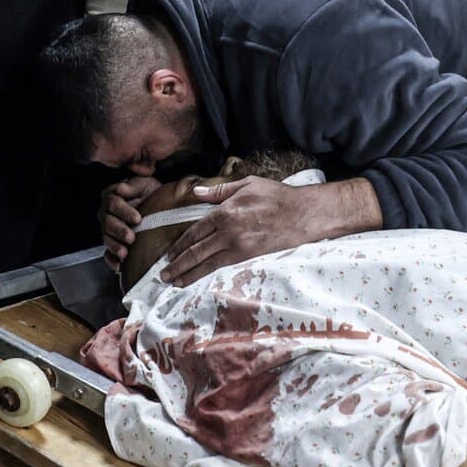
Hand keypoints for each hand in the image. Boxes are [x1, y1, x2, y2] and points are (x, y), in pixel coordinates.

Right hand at [99, 174, 159, 266]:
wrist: (160, 205)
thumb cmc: (150, 192)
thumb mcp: (144, 183)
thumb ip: (133, 186)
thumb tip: (121, 188)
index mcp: (112, 197)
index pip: (113, 203)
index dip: (124, 211)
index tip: (137, 218)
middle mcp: (107, 214)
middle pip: (108, 222)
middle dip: (119, 231)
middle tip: (130, 237)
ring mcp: (109, 230)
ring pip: (106, 238)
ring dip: (115, 246)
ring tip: (125, 253)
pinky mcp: (114, 243)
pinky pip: (108, 253)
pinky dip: (112, 260)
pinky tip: (119, 265)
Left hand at [163, 175, 378, 285]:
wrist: (303, 213)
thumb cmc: (276, 196)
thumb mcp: (246, 184)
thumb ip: (218, 191)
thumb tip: (196, 192)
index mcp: (223, 212)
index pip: (194, 232)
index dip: (179, 245)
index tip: (168, 254)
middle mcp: (227, 231)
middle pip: (195, 251)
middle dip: (177, 265)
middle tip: (163, 276)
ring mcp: (238, 246)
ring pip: (206, 263)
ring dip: (188, 274)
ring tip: (174, 283)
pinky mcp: (249, 256)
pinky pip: (223, 268)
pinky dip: (208, 275)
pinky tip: (199, 281)